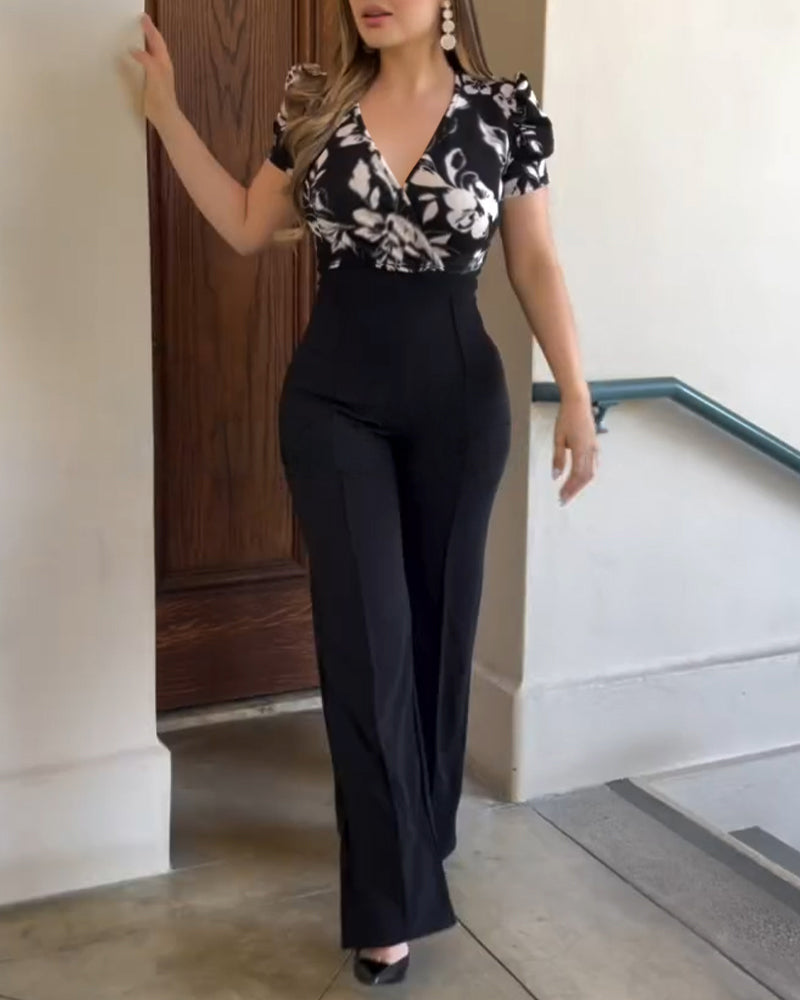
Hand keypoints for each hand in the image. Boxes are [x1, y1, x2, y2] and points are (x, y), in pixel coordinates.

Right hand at [128, 13, 178, 131]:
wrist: (165, 115)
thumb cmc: (161, 95)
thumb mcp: (154, 73)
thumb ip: (145, 59)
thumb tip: (133, 50)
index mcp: (163, 61)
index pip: (156, 40)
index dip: (150, 28)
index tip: (143, 17)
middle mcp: (161, 65)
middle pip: (155, 44)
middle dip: (148, 32)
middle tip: (141, 21)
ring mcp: (157, 73)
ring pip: (152, 53)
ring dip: (145, 43)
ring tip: (138, 34)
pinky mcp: (151, 82)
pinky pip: (146, 63)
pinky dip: (141, 55)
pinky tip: (134, 57)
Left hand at [552, 390, 597, 504]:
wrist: (578, 402)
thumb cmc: (566, 417)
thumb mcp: (558, 438)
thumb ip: (558, 458)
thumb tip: (556, 476)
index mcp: (581, 449)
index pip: (576, 475)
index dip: (569, 489)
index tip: (561, 498)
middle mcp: (590, 450)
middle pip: (585, 477)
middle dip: (574, 490)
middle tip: (563, 499)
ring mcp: (594, 448)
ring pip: (591, 472)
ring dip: (580, 484)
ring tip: (570, 491)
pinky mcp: (594, 445)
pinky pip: (593, 465)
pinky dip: (587, 475)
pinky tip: (581, 478)